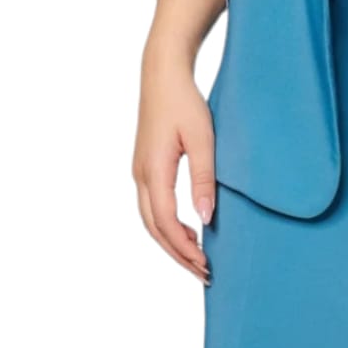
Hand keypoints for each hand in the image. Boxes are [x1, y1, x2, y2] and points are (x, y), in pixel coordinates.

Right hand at [132, 32, 216, 284]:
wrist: (162, 74)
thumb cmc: (185, 102)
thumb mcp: (203, 138)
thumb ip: (204, 178)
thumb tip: (206, 219)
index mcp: (154, 171)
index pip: (167, 223)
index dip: (185, 249)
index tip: (206, 265)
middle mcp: (141, 176)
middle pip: (155, 229)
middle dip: (178, 254)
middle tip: (204, 273)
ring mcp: (140, 172)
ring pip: (151, 220)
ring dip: (171, 242)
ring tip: (196, 259)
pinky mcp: (145, 166)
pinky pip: (152, 207)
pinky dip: (167, 226)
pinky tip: (187, 230)